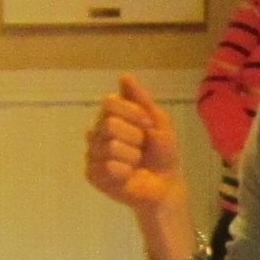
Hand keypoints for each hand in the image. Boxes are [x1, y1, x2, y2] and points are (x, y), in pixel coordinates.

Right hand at [85, 74, 185, 212]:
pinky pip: (108, 167)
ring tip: (136, 162)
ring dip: (132, 156)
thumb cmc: (162, 151)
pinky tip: (128, 175)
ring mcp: (93, 153)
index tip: (148, 125)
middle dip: (135, 137)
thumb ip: (142, 99)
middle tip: (142, 147)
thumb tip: (124, 76)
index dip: (133, 114)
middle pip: (109, 124)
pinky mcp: (93, 175)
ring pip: (111, 147)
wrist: (166, 183)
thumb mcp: (159, 121)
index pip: (110, 102)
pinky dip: (126, 172)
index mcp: (110, 115)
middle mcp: (97, 131)